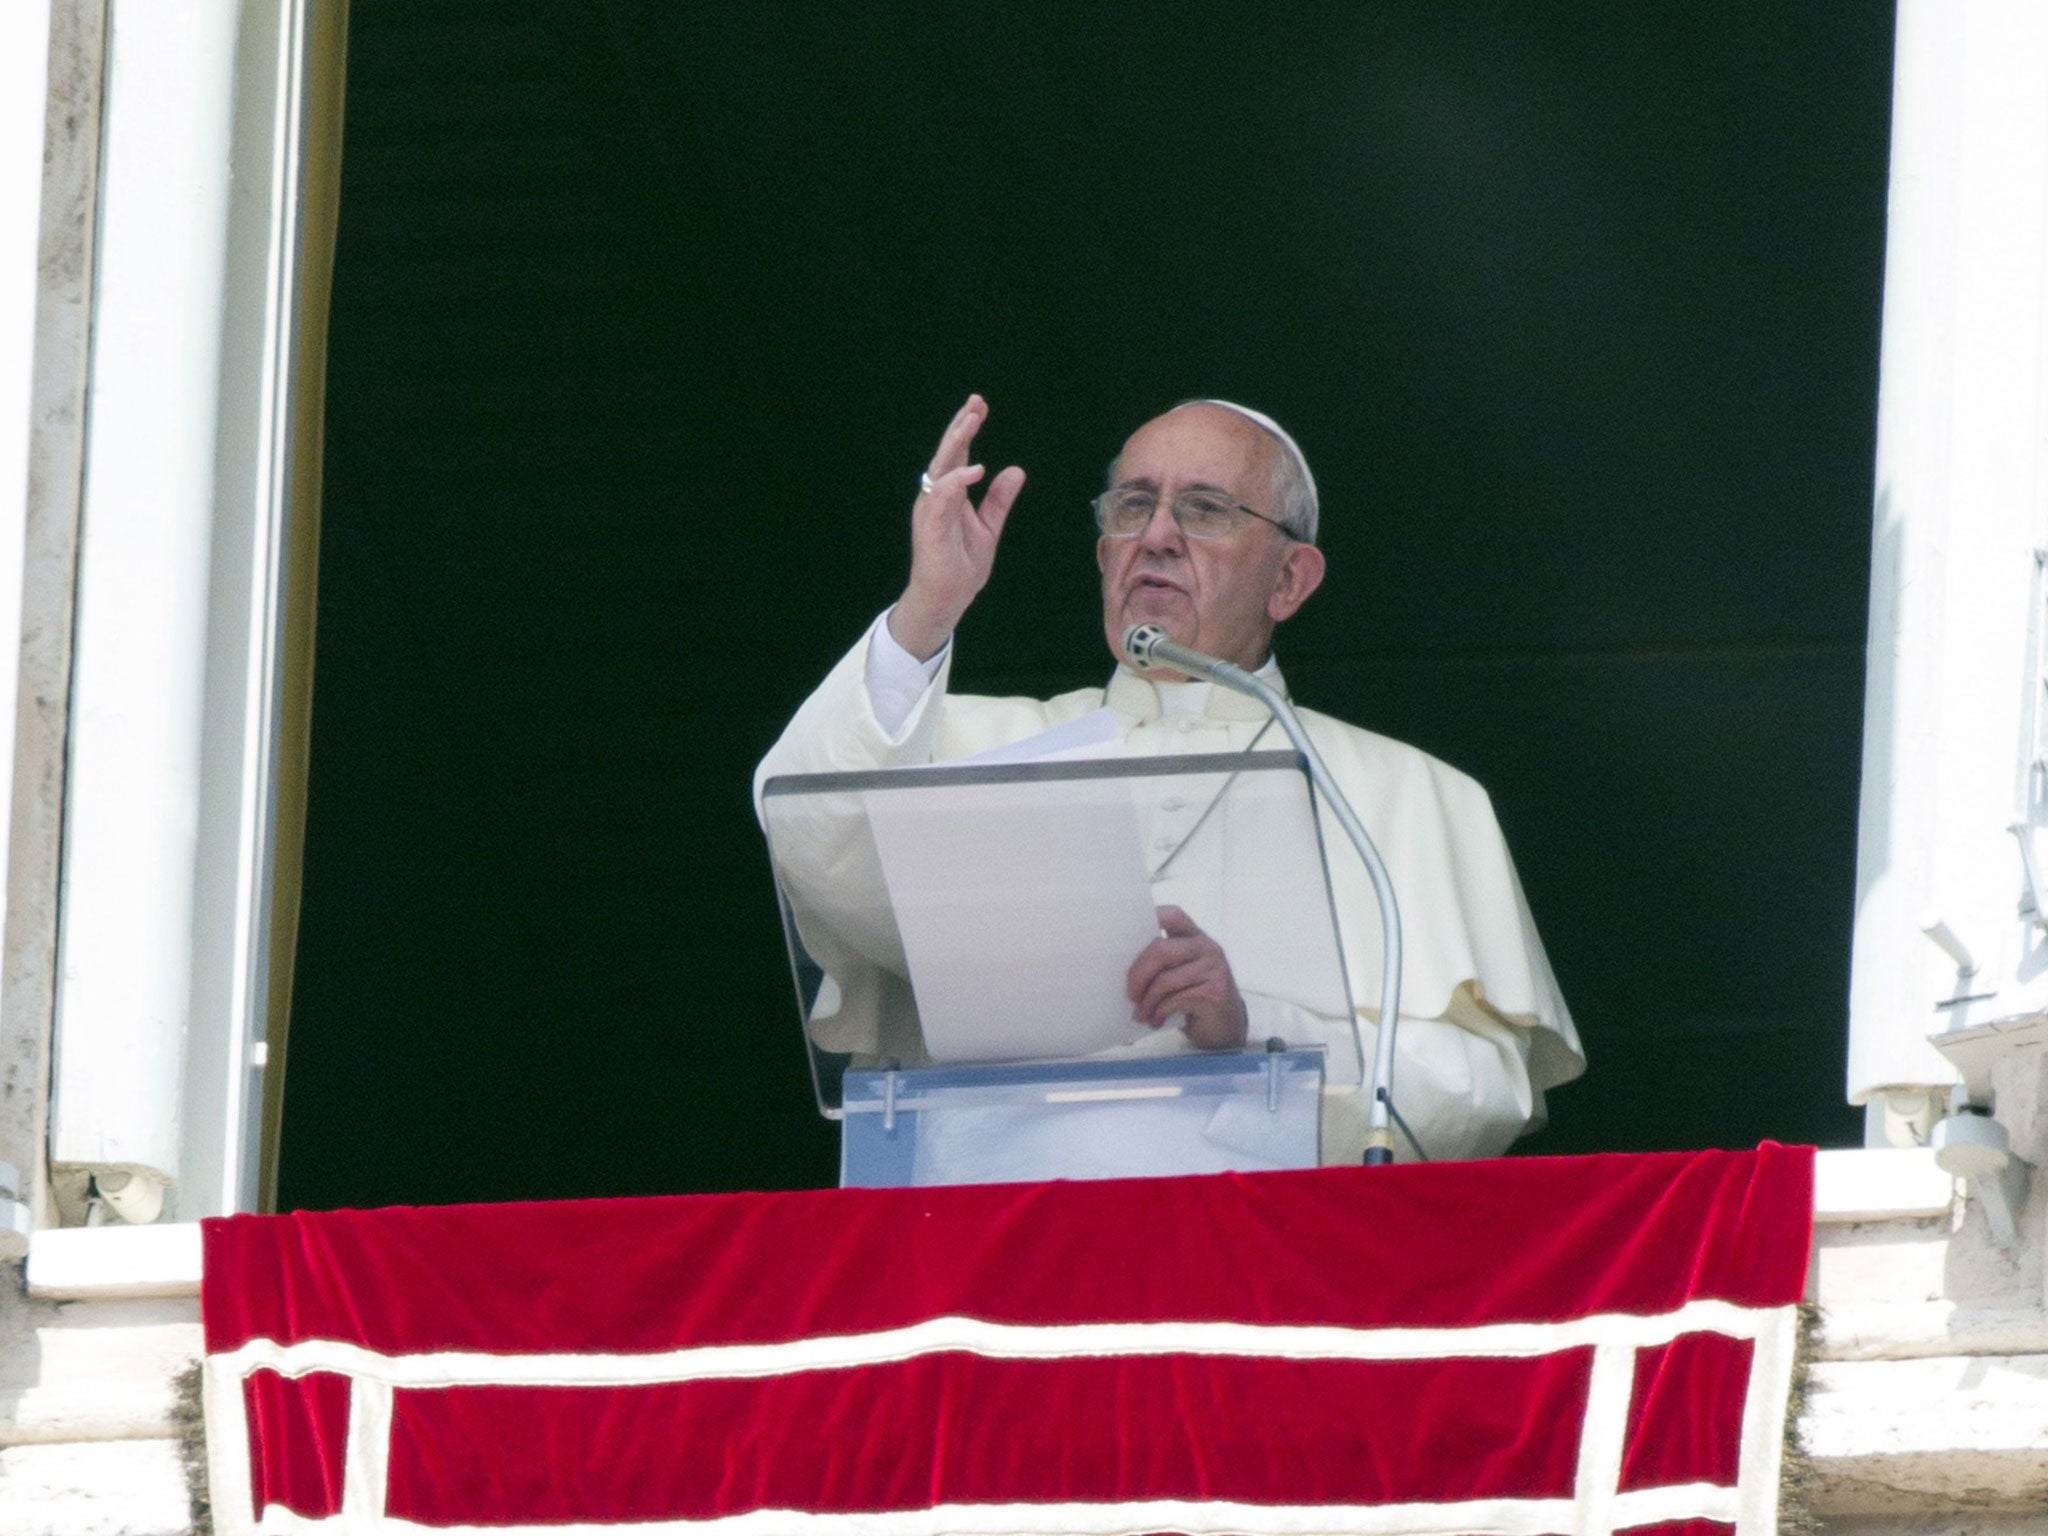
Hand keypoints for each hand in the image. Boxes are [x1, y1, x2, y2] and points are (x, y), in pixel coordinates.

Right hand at [888, 394, 1026, 659]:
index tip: (980, 406)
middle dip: (960, 427)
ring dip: (956, 443)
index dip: (966, 429)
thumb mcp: (989, 527)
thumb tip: (1016, 470)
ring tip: (971, 422)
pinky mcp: (930, 526)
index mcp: (950, 494)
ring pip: (941, 467)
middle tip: (975, 403)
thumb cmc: (961, 565)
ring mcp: (931, 509)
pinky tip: (975, 468)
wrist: (947, 598)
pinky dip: (957, 481)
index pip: (957, 454)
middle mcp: (936, 496)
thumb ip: (999, 499)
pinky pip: (942, 496)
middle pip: (946, 453)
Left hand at [1127, 905, 1247, 1049]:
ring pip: (1165, 980)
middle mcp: (1207, 948)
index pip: (1172, 916)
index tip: (1124, 934)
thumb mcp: (1181, 972)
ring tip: (1141, 1014)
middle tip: (1130, 994)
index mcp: (1195, 937)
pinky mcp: (1214, 993)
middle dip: (1138, 974)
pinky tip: (1156, 1020)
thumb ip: (1161, 961)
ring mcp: (1214, 969)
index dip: (1149, 919)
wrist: (1226, 1026)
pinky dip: (1158, 1013)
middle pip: (1160, 950)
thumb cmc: (1196, 996)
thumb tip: (1121, 964)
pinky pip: (1174, 1000)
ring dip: (1146, 1001)